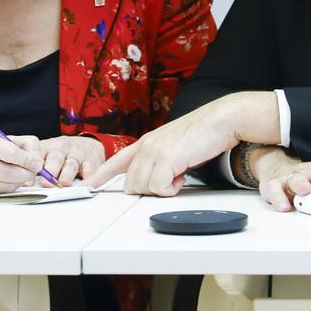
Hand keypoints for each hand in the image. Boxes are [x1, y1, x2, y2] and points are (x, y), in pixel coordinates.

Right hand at [0, 133, 44, 195]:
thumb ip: (22, 146)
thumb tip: (37, 163)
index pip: (11, 154)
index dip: (28, 161)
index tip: (37, 164)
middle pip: (10, 173)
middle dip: (27, 174)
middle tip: (33, 172)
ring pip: (5, 186)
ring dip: (18, 182)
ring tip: (20, 174)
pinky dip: (7, 188)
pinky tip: (6, 180)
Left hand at [30, 135, 105, 186]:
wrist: (87, 144)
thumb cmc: (62, 154)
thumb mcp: (47, 154)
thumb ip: (36, 168)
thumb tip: (22, 184)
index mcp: (48, 147)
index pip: (38, 156)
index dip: (33, 169)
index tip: (27, 182)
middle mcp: (62, 149)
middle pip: (55, 158)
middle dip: (50, 171)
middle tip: (46, 184)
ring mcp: (77, 154)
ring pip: (71, 164)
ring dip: (67, 175)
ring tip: (63, 184)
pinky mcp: (91, 160)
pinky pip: (90, 168)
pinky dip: (88, 176)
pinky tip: (85, 183)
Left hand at [87, 92, 278, 194]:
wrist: (220, 120)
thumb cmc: (204, 133)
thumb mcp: (175, 145)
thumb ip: (162, 159)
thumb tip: (160, 178)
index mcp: (147, 142)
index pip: (118, 160)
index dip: (102, 174)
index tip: (91, 184)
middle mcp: (146, 146)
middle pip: (131, 184)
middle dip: (148, 189)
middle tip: (170, 180)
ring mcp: (153, 152)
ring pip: (142, 188)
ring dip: (162, 189)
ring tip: (179, 174)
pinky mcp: (165, 159)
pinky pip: (159, 189)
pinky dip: (171, 189)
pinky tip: (182, 176)